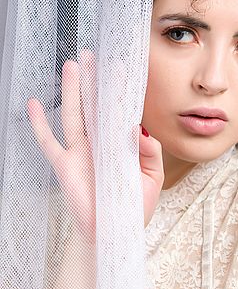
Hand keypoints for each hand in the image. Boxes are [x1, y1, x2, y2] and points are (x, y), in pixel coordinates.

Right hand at [27, 51, 163, 245]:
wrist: (114, 234)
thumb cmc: (135, 207)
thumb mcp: (152, 179)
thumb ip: (150, 154)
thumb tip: (139, 130)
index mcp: (122, 144)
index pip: (120, 110)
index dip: (120, 89)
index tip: (120, 66)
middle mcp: (99, 143)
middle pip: (95, 105)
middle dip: (94, 81)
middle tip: (91, 55)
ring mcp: (80, 152)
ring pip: (74, 114)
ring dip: (72, 91)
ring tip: (72, 66)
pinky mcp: (64, 166)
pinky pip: (48, 141)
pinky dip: (39, 124)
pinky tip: (33, 103)